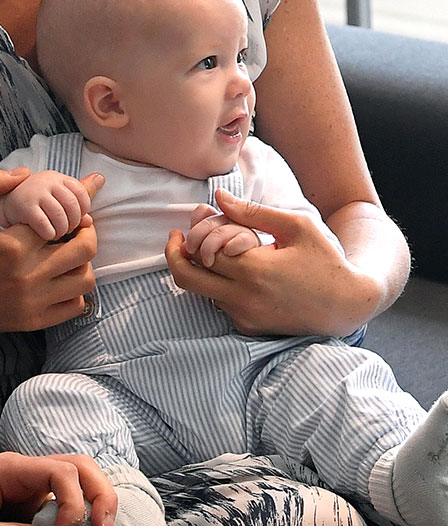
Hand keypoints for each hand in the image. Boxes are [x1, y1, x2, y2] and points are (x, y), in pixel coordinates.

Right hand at [0, 168, 101, 346]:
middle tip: (77, 226)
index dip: (74, 208)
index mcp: (12, 245)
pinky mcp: (34, 320)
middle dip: (86, 231)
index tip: (78, 203)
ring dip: (83, 262)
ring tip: (69, 252)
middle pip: (84, 249)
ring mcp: (33, 301)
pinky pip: (75, 305)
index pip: (62, 219)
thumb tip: (25, 173)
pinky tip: (61, 278)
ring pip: (85, 279)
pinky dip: (76, 290)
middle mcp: (28, 275)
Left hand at [0, 453, 115, 525]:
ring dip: (81, 513)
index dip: (75, 503)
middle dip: (99, 495)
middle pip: (78, 469)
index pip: (61, 471)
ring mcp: (24, 488)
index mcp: (8, 469)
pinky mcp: (22, 505)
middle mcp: (22, 473)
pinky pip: (52, 512)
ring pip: (71, 488)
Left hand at [165, 189, 374, 335]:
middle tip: (177, 239)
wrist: (348, 304)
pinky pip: (220, 305)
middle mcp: (244, 298)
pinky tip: (236, 272)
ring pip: (202, 291)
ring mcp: (245, 316)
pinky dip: (218, 287)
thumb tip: (217, 197)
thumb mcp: (296, 226)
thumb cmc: (326, 260)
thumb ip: (253, 212)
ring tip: (217, 251)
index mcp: (254, 270)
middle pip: (187, 277)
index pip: (202, 250)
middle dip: (176, 255)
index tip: (194, 220)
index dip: (194, 234)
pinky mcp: (249, 328)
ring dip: (201, 270)